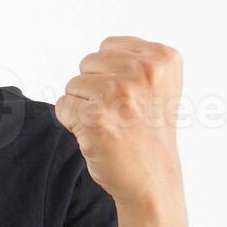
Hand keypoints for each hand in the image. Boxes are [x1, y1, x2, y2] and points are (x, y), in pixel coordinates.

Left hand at [54, 36, 183, 207]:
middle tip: (119, 114)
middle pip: (88, 63)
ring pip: (73, 85)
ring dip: (83, 106)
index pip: (108, 46)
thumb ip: (135, 60)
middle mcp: (143, 72)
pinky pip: (63, 106)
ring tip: (110, 125)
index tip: (130, 98)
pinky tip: (96, 136)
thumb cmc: (149, 133)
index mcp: (163, 58)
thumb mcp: (160, 85)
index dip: (110, 73)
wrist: (153, 180)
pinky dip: (72, 122)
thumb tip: (97, 53)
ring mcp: (118, 93)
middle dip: (95, 88)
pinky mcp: (94, 117)